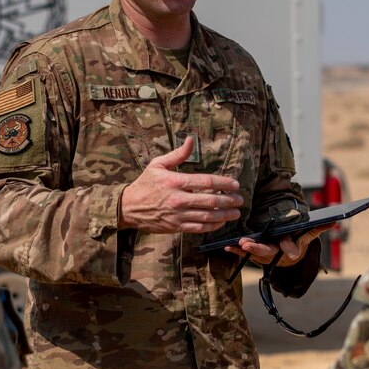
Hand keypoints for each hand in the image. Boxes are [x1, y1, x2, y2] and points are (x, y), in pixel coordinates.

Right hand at [119, 137, 243, 233]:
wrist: (129, 207)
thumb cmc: (145, 183)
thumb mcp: (158, 164)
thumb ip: (178, 154)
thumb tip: (191, 140)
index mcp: (175, 181)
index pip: (206, 181)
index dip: (223, 183)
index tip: (234, 184)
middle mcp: (178, 199)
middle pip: (210, 200)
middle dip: (228, 200)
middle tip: (240, 199)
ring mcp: (177, 215)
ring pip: (207, 217)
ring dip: (224, 215)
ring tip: (236, 213)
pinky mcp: (176, 226)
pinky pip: (198, 228)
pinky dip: (212, 226)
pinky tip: (221, 222)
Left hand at [224, 223, 334, 267]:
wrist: (286, 255)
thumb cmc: (296, 241)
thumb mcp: (307, 236)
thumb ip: (317, 229)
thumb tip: (335, 221)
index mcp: (290, 248)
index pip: (291, 248)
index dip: (290, 248)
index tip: (291, 251)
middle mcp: (276, 253)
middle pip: (268, 251)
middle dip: (258, 248)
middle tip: (249, 245)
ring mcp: (263, 254)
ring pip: (254, 253)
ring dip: (244, 249)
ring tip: (237, 244)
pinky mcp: (254, 253)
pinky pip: (244, 253)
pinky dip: (236, 250)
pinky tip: (227, 246)